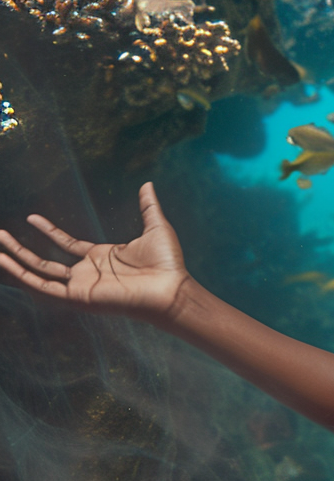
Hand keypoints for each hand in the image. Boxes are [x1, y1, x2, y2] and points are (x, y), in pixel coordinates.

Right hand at [0, 182, 189, 323]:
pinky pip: (42, 287)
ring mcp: (79, 285)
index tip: (31, 218)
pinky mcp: (76, 297)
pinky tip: (5, 262)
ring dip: (15, 260)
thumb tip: (147, 183)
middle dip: (21, 248)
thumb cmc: (167, 263)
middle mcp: (86, 273)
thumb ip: (148, 206)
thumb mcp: (156, 227)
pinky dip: (21, 275)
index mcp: (101, 258)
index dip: (48, 231)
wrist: (170, 287)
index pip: (66, 244)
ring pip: (38, 272)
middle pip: (44, 260)